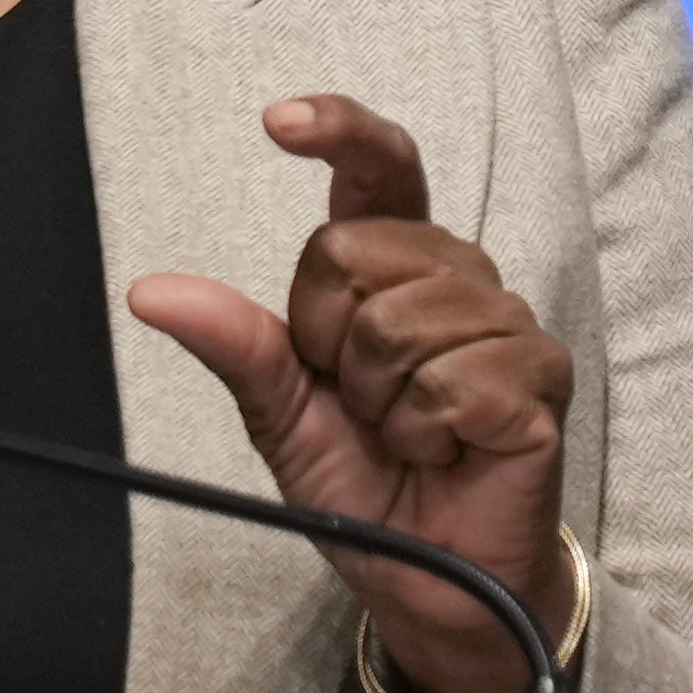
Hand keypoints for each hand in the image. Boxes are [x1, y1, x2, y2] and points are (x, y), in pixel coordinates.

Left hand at [124, 95, 578, 692]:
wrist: (425, 571)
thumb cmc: (361, 480)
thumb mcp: (278, 410)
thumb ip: (234, 343)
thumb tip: (151, 292)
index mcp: (395, 269)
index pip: (381, 171)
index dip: (340, 133)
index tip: (278, 122)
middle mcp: (458, 279)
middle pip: (357, 252)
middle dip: (331, 340)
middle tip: (360, 401)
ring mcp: (508, 325)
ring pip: (403, 323)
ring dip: (381, 398)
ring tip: (405, 432)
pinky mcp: (541, 379)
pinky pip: (454, 382)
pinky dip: (427, 430)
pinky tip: (446, 451)